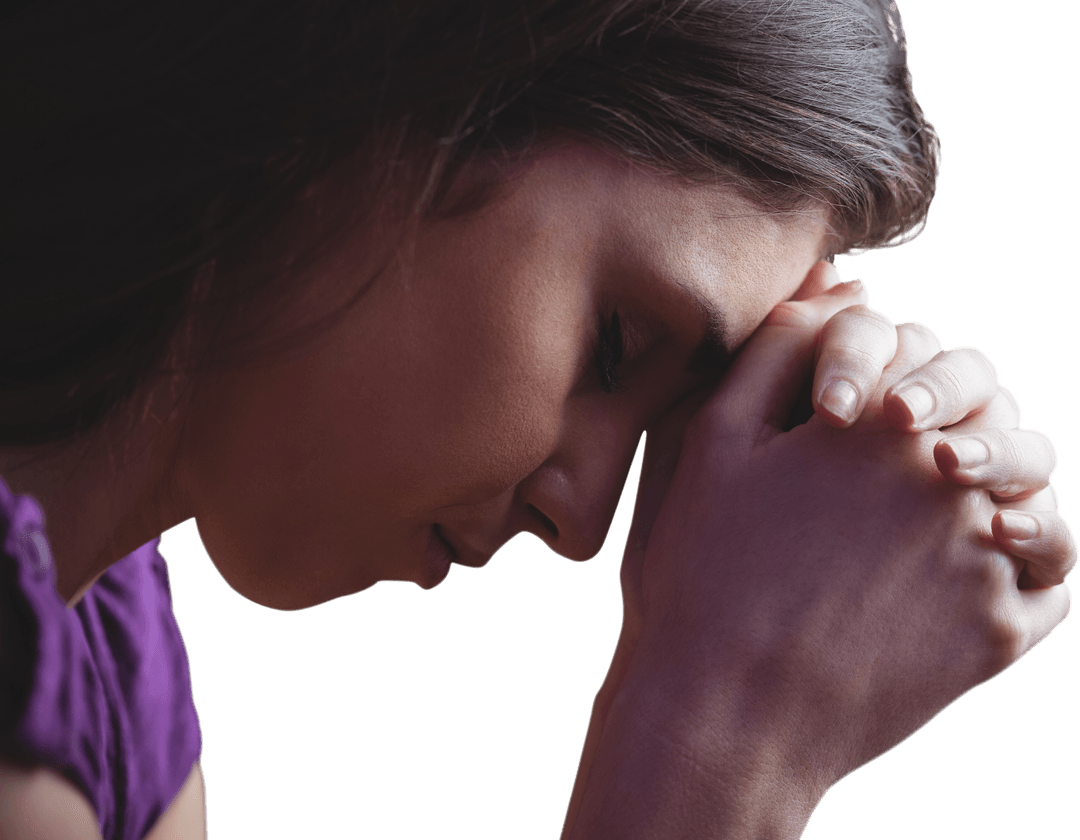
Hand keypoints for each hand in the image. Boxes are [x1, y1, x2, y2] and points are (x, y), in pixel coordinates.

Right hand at [562, 282, 1072, 838]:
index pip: (925, 356)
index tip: (852, 418)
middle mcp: (949, 480)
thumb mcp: (712, 443)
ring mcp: (983, 559)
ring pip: (1033, 488)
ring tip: (942, 513)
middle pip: (991, 414)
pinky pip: (1048, 577)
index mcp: (877, 423)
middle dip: (953, 425)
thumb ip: (777, 350)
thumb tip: (844, 286)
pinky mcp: (998, 634)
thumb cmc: (703, 573)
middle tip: (903, 464)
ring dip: (1003, 486)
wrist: (725, 711)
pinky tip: (971, 568)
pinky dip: (1025, 562)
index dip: (892, 377)